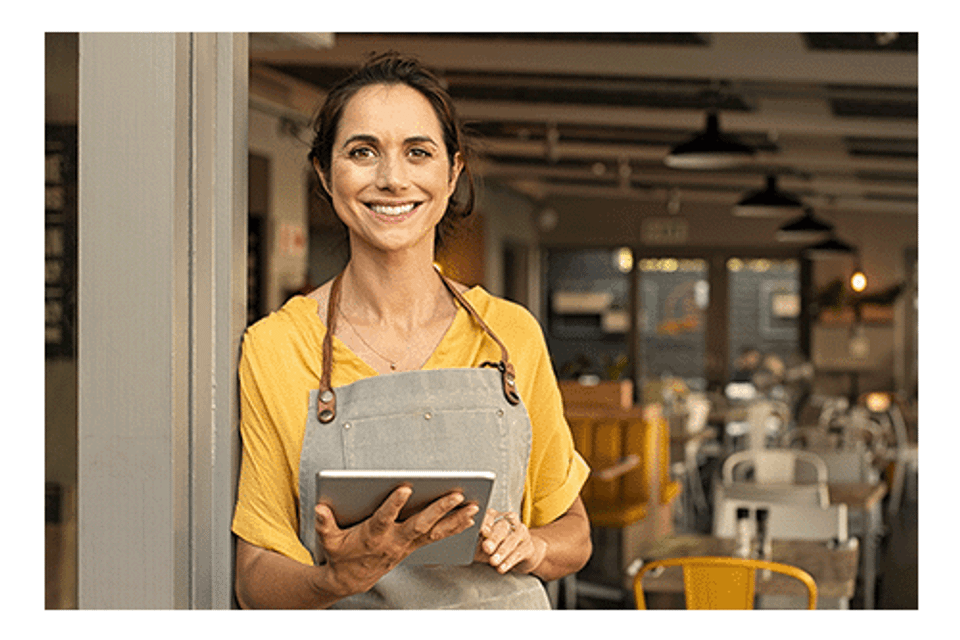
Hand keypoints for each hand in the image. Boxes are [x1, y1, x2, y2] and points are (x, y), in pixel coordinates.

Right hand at [314, 486, 478, 596]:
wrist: (351, 579)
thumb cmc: (341, 554)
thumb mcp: (328, 540)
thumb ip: (325, 523)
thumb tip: (320, 508)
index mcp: (373, 535)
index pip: (384, 518)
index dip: (394, 504)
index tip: (405, 488)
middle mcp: (395, 540)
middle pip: (420, 523)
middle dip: (439, 509)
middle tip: (456, 494)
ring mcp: (407, 544)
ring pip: (435, 531)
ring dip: (455, 519)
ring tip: (474, 506)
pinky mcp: (414, 546)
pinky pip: (438, 536)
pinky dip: (455, 527)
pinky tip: (470, 517)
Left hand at [474, 509, 546, 574]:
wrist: (521, 556)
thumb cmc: (497, 547)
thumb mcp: (485, 542)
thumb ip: (478, 539)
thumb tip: (467, 540)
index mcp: (496, 516)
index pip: (490, 516)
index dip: (485, 523)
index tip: (481, 531)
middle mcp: (510, 521)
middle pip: (502, 527)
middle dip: (493, 539)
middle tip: (486, 548)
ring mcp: (521, 532)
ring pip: (511, 540)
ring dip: (501, 552)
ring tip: (493, 561)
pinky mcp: (529, 546)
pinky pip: (518, 553)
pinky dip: (509, 561)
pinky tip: (502, 567)